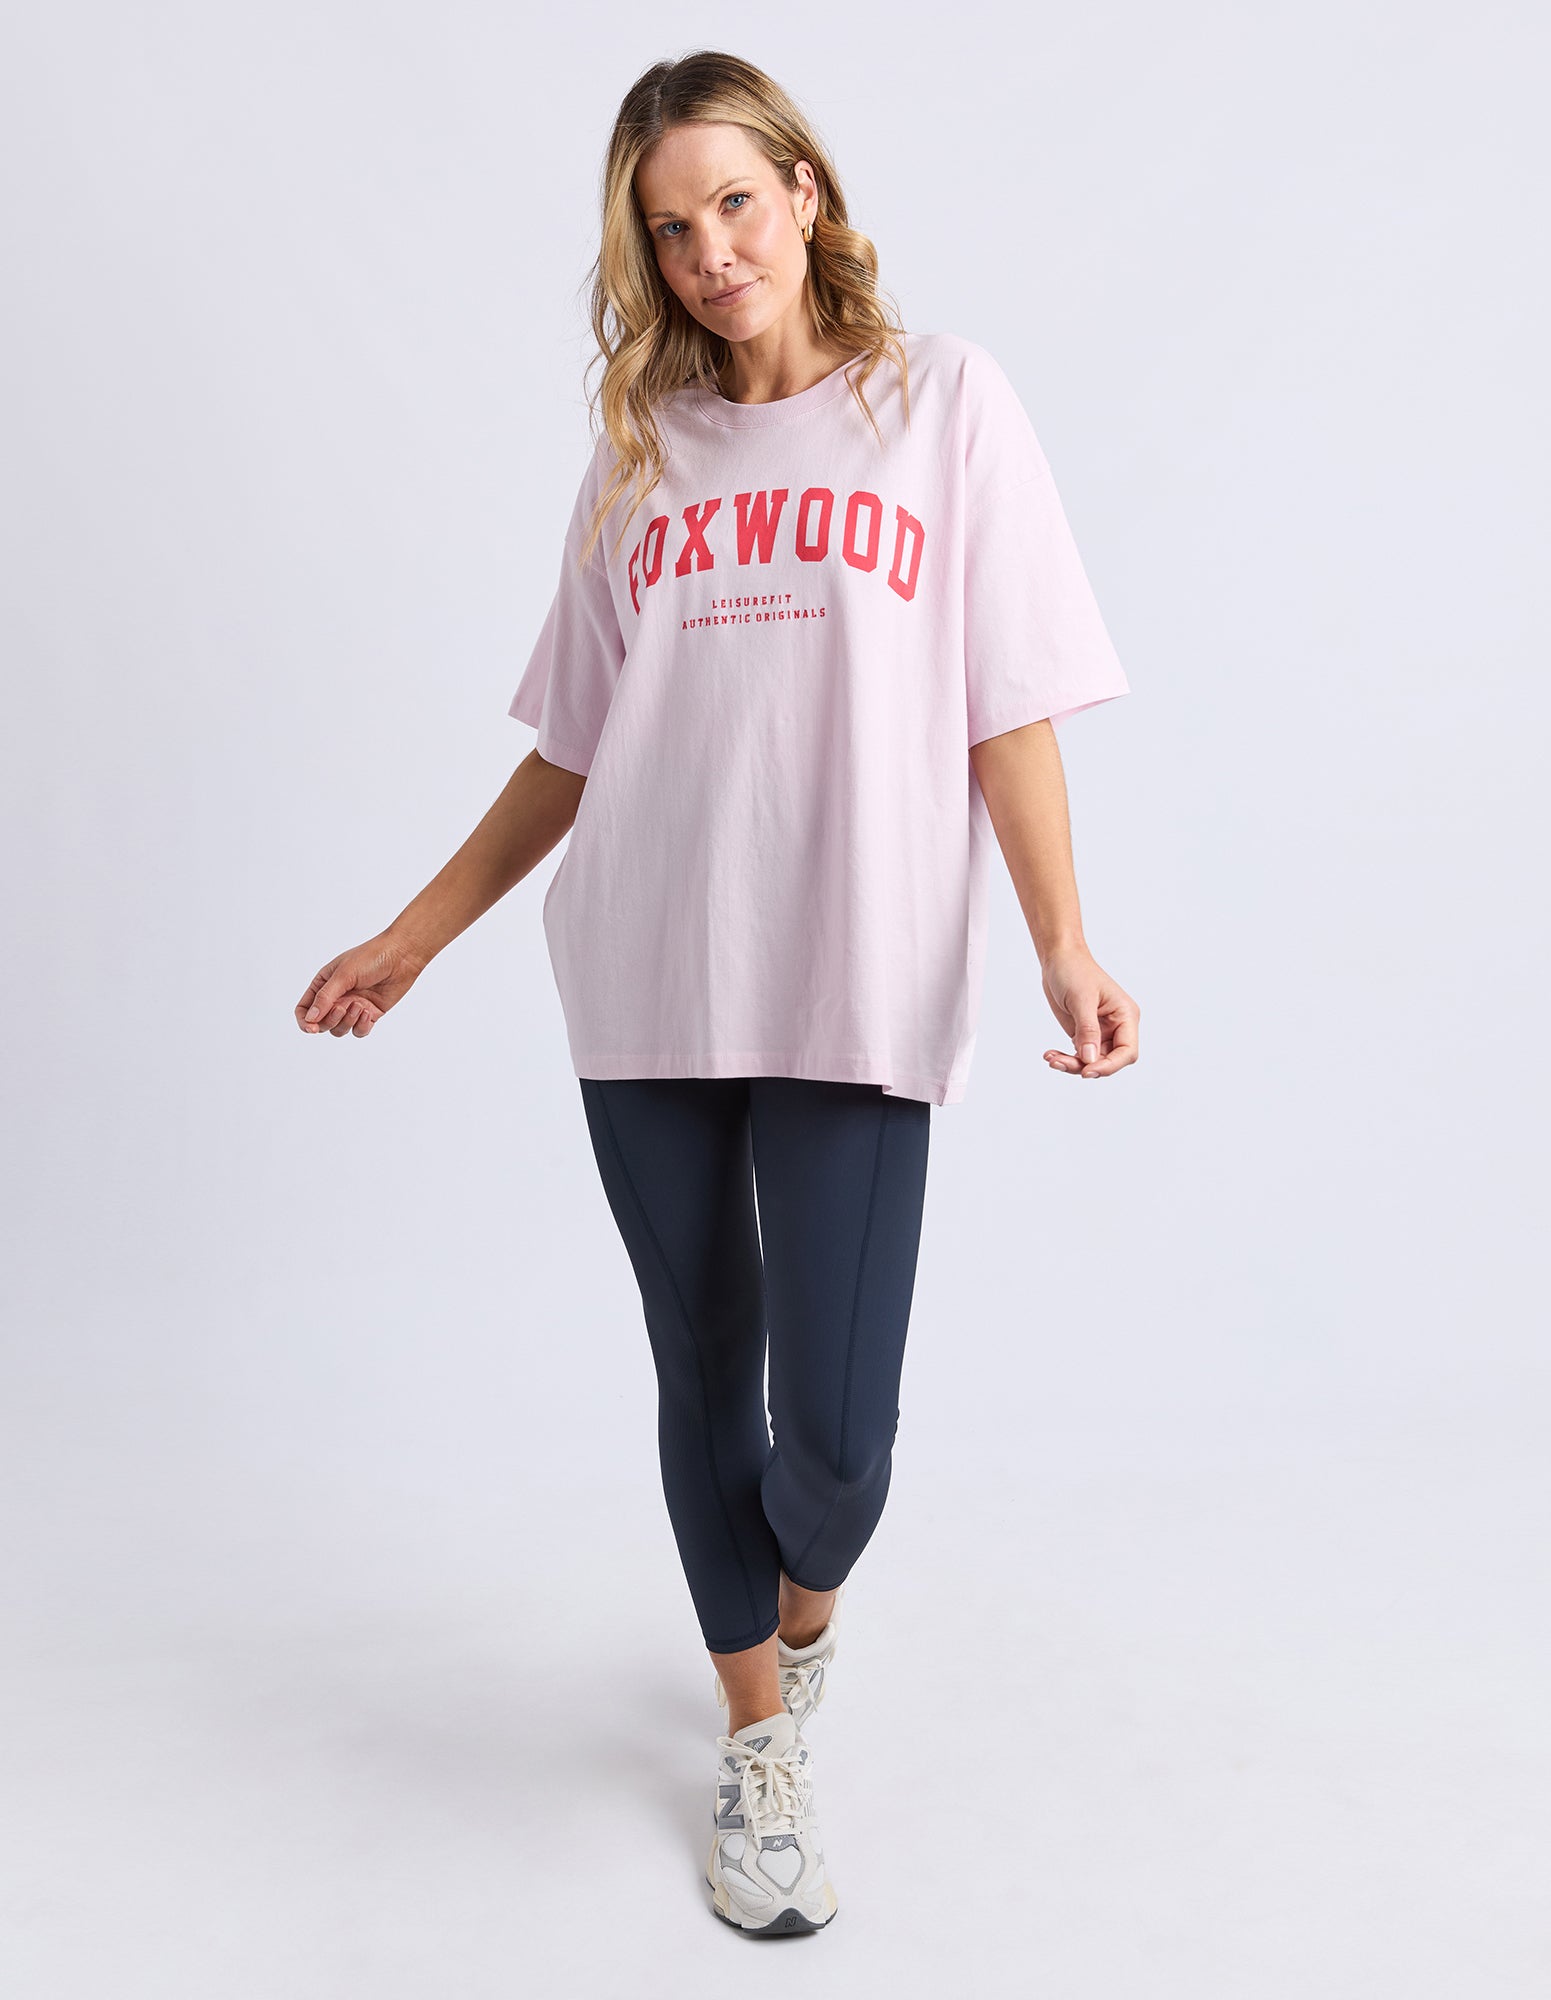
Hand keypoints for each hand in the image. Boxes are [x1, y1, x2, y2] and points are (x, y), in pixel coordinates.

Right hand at [294, 931, 427, 1037]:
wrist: (401, 956)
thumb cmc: (370, 958)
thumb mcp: (343, 975)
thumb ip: (325, 998)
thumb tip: (310, 1019)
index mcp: (323, 984)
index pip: (305, 1009)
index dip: (305, 1022)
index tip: (311, 1028)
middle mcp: (336, 997)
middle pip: (322, 1023)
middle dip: (331, 1020)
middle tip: (343, 1007)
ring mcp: (352, 1007)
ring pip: (340, 1030)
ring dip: (348, 1022)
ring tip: (360, 1006)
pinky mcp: (369, 1014)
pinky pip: (359, 1031)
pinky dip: (362, 1026)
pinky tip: (369, 1012)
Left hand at [1039, 945, 1139, 1078]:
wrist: (1059, 959)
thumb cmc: (1074, 970)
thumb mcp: (1081, 1000)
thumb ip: (1088, 1031)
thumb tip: (1090, 1060)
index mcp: (1125, 1015)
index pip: (1127, 1051)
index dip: (1110, 1066)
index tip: (1087, 1070)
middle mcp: (1117, 1026)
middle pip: (1109, 1060)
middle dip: (1086, 1066)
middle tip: (1059, 1063)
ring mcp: (1101, 1032)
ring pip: (1092, 1061)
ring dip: (1072, 1064)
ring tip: (1051, 1059)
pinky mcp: (1085, 1034)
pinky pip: (1079, 1055)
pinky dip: (1065, 1058)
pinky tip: (1050, 1055)